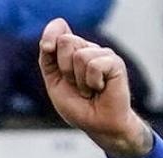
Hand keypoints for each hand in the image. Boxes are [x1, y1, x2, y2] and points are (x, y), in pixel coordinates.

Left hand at [38, 18, 151, 157]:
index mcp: (73, 51)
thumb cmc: (78, 107)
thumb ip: (48, 61)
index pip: (59, 28)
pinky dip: (92, 83)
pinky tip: (100, 89)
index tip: (47, 47)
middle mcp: (88, 48)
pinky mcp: (115, 62)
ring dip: (80, 82)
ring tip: (89, 90)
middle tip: (76, 86)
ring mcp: (103, 54)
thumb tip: (50, 42)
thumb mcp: (55, 84)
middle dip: (65, 71)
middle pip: (66, 42)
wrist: (99, 125)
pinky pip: (94, 66)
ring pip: (80, 56)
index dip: (51, 33)